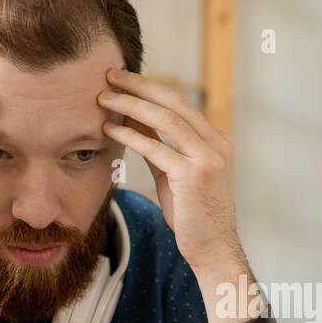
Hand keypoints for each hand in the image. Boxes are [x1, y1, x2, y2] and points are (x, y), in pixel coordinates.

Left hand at [97, 68, 240, 272]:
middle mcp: (216, 144)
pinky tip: (110, 129)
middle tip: (110, 74)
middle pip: (174, 102)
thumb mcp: (177, 176)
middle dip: (139, 85)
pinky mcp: (194, 176)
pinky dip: (131, 135)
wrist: (213, 249)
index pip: (180, 104)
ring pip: (165, 119)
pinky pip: (156, 148)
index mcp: (216, 141)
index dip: (150, 88)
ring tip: (104, 98)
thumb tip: (135, 124)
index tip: (124, 79)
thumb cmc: (194, 216)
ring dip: (131, 104)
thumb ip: (161, 150)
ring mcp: (208, 158)